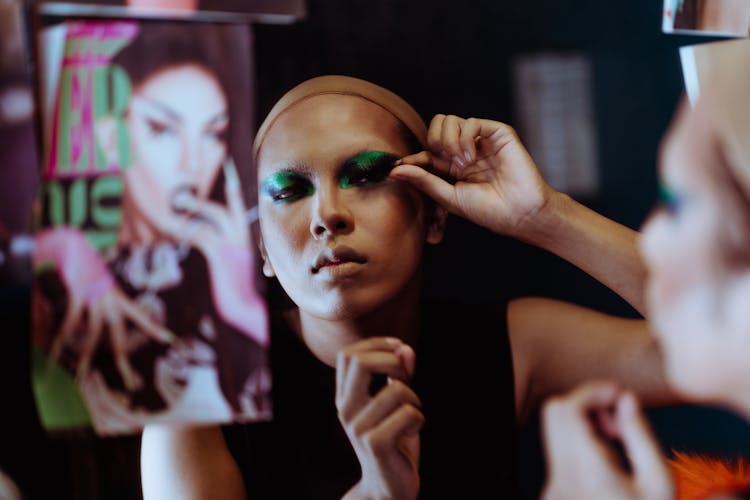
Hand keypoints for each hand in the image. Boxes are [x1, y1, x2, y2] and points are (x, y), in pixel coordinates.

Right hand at [34, 228, 173, 391]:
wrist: (73, 242)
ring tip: (82, 376)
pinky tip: (55, 352)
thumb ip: (99, 300)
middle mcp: (111, 298)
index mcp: (118, 296)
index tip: (170, 341)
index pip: (141, 316)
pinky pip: (70, 321)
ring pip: (93, 334)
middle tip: (130, 382)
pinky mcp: (78, 293)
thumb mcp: (98, 283)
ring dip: (86, 356)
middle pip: (120, 334)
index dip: (154, 329)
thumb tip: (92, 317)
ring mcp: (95, 296)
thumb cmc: (85, 263)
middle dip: (123, 358)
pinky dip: (61, 338)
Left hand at [158, 159, 267, 344]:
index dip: (234, 195)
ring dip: (191, 213)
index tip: (231, 176)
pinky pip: (201, 234)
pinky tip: (177, 232)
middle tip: (181, 198)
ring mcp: (234, 244)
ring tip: (174, 214)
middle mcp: (243, 238)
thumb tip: (202, 237)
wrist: (244, 307)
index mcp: (247, 239)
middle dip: (202, 203)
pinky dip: (187, 231)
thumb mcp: (231, 267)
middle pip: (222, 211)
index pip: (240, 210)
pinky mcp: (221, 253)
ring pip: (212, 218)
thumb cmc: (237, 291)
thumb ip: (224, 250)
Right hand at [337, 338, 422, 499]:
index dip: (376, 344)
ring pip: (397, 390)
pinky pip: (407, 413)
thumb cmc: (394, 441)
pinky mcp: (375, 444)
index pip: (348, 354)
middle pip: (360, 362)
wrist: (388, 488)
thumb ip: (399, 374)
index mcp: (345, 397)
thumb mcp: (396, 403)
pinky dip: (419, 418)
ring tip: (412, 415)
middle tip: (406, 377)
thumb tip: (406, 348)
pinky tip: (413, 431)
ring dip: (415, 399)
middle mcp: (346, 410)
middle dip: (392, 360)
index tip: (399, 348)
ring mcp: (358, 427)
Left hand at [391, 114, 553, 236]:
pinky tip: (471, 158)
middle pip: (436, 127)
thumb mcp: (449, 197)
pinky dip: (465, 138)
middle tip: (442, 162)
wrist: (520, 213)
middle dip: (432, 141)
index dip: (412, 157)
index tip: (398, 166)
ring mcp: (481, 141)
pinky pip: (471, 122)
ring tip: (461, 163)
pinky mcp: (497, 133)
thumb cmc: (489, 211)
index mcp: (453, 168)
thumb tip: (395, 170)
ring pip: (450, 120)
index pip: (426, 152)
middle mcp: (466, 151)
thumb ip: (424, 181)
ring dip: (448, 140)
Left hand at [541, 381, 672, 499]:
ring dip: (583, 426)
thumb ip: (641, 436)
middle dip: (586, 405)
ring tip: (617, 448)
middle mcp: (559, 476)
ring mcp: (551, 487)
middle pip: (554, 412)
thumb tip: (626, 399)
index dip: (592, 392)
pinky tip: (607, 468)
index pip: (568, 407)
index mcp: (585, 470)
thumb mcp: (659, 483)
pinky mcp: (551, 495)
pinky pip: (558, 454)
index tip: (619, 396)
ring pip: (555, 432)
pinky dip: (579, 446)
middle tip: (617, 426)